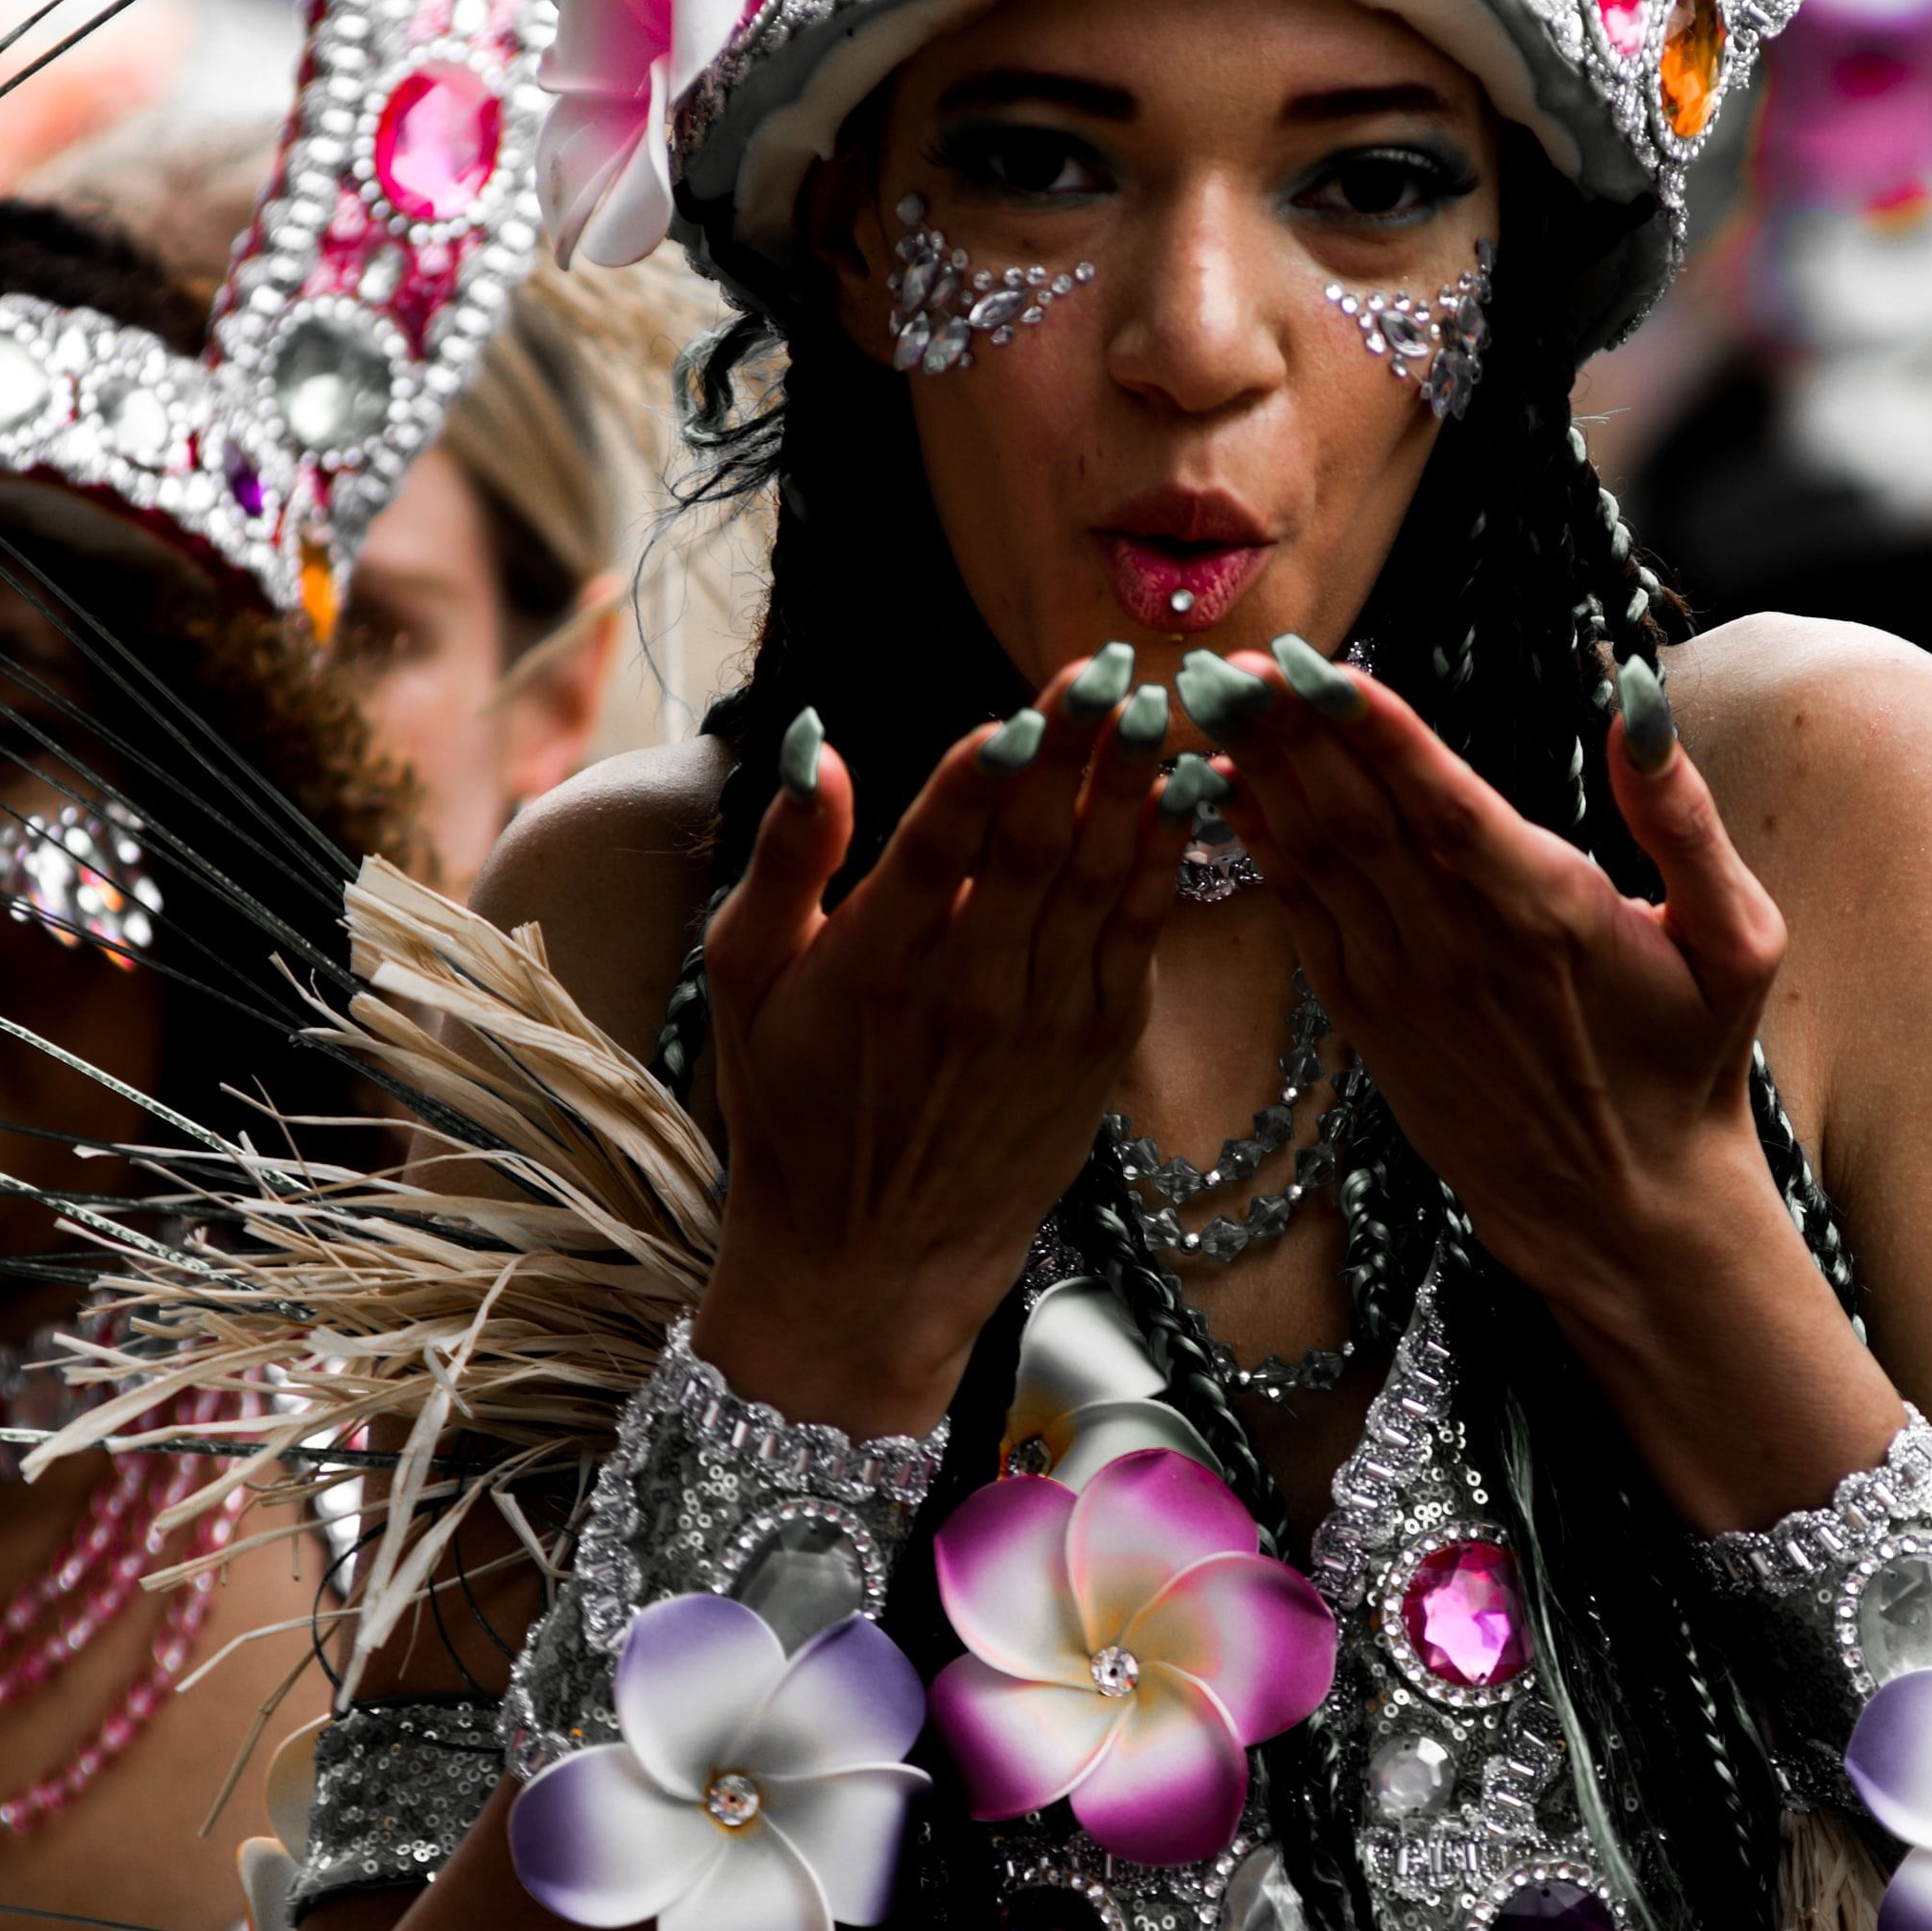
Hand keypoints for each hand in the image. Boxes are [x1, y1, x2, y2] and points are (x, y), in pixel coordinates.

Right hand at [696, 665, 1189, 1433]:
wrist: (870, 1265)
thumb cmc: (792, 1112)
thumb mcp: (744, 983)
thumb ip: (786, 860)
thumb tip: (811, 745)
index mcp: (876, 963)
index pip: (941, 842)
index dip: (990, 768)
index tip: (1031, 703)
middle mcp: (969, 990)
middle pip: (1037, 846)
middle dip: (1083, 749)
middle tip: (1120, 666)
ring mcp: (1043, 1023)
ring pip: (1101, 884)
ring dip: (1138, 789)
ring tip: (1166, 707)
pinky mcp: (1096, 1051)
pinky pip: (1139, 938)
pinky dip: (1165, 862)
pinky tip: (1187, 794)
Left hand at [1199, 654, 1782, 1320]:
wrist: (1620, 1206)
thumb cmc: (1687, 1062)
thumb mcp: (1738, 941)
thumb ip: (1685, 818)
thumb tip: (1639, 702)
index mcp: (1547, 913)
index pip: (1440, 801)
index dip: (1370, 730)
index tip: (1310, 664)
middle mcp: (1459, 946)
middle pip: (1355, 815)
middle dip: (1288, 728)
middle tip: (1229, 653)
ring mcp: (1402, 986)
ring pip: (1315, 857)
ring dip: (1259, 772)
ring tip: (1211, 694)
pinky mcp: (1367, 1019)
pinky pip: (1298, 914)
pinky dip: (1258, 844)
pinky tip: (1226, 782)